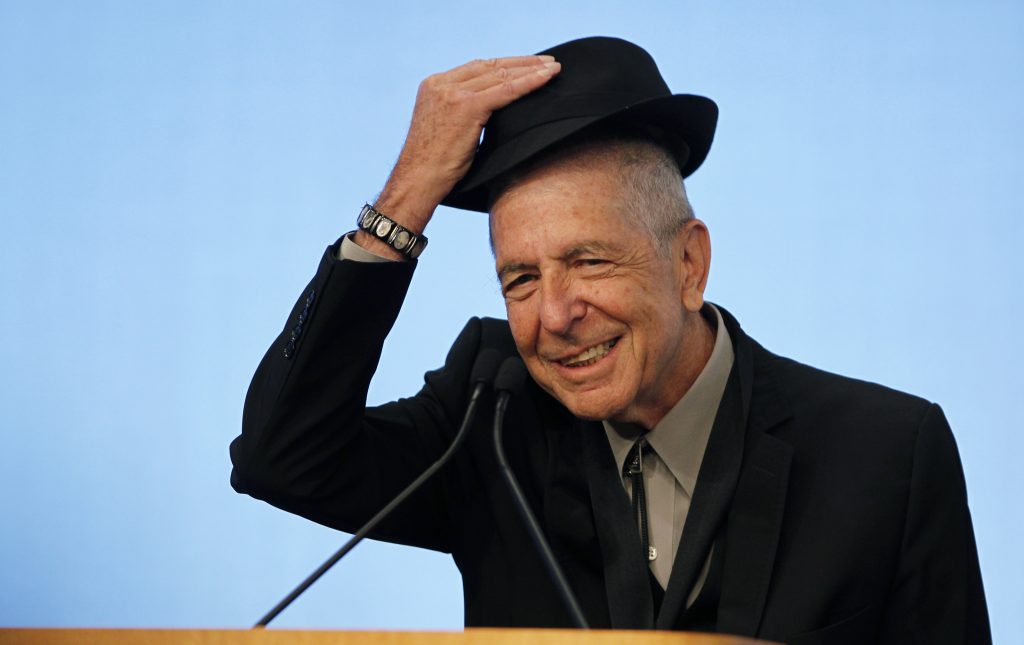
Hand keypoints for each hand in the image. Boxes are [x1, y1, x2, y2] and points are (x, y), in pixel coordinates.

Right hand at [373, 55, 560, 233]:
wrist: (417, 182)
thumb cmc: (432, 168)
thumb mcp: (445, 130)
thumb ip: (462, 114)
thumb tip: (492, 115)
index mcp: (433, 85)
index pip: (476, 68)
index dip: (504, 65)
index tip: (526, 66)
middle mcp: (441, 83)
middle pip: (489, 66)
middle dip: (521, 63)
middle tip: (547, 62)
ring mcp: (452, 92)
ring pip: (500, 75)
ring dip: (530, 70)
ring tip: (553, 69)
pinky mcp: (466, 106)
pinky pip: (506, 90)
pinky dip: (529, 83)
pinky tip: (546, 79)